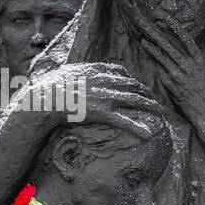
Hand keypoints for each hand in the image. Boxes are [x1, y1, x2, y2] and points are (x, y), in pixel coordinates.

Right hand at [20, 63, 162, 131]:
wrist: (44, 98)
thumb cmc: (48, 88)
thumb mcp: (64, 72)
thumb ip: (75, 72)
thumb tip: (72, 72)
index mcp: (94, 70)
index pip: (119, 71)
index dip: (130, 79)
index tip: (136, 85)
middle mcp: (103, 81)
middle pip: (132, 85)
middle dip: (145, 92)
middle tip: (154, 99)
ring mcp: (104, 96)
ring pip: (134, 100)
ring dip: (150, 106)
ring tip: (161, 112)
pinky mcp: (102, 112)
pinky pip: (125, 121)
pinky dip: (138, 128)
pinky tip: (148, 134)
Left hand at [138, 20, 204, 124]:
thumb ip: (202, 55)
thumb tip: (195, 44)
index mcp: (200, 60)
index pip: (185, 39)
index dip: (174, 28)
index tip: (165, 19)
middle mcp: (188, 66)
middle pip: (169, 45)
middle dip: (156, 33)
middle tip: (145, 24)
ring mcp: (177, 75)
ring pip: (161, 56)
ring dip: (151, 46)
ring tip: (142, 38)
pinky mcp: (170, 84)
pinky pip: (160, 68)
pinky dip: (154, 60)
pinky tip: (148, 53)